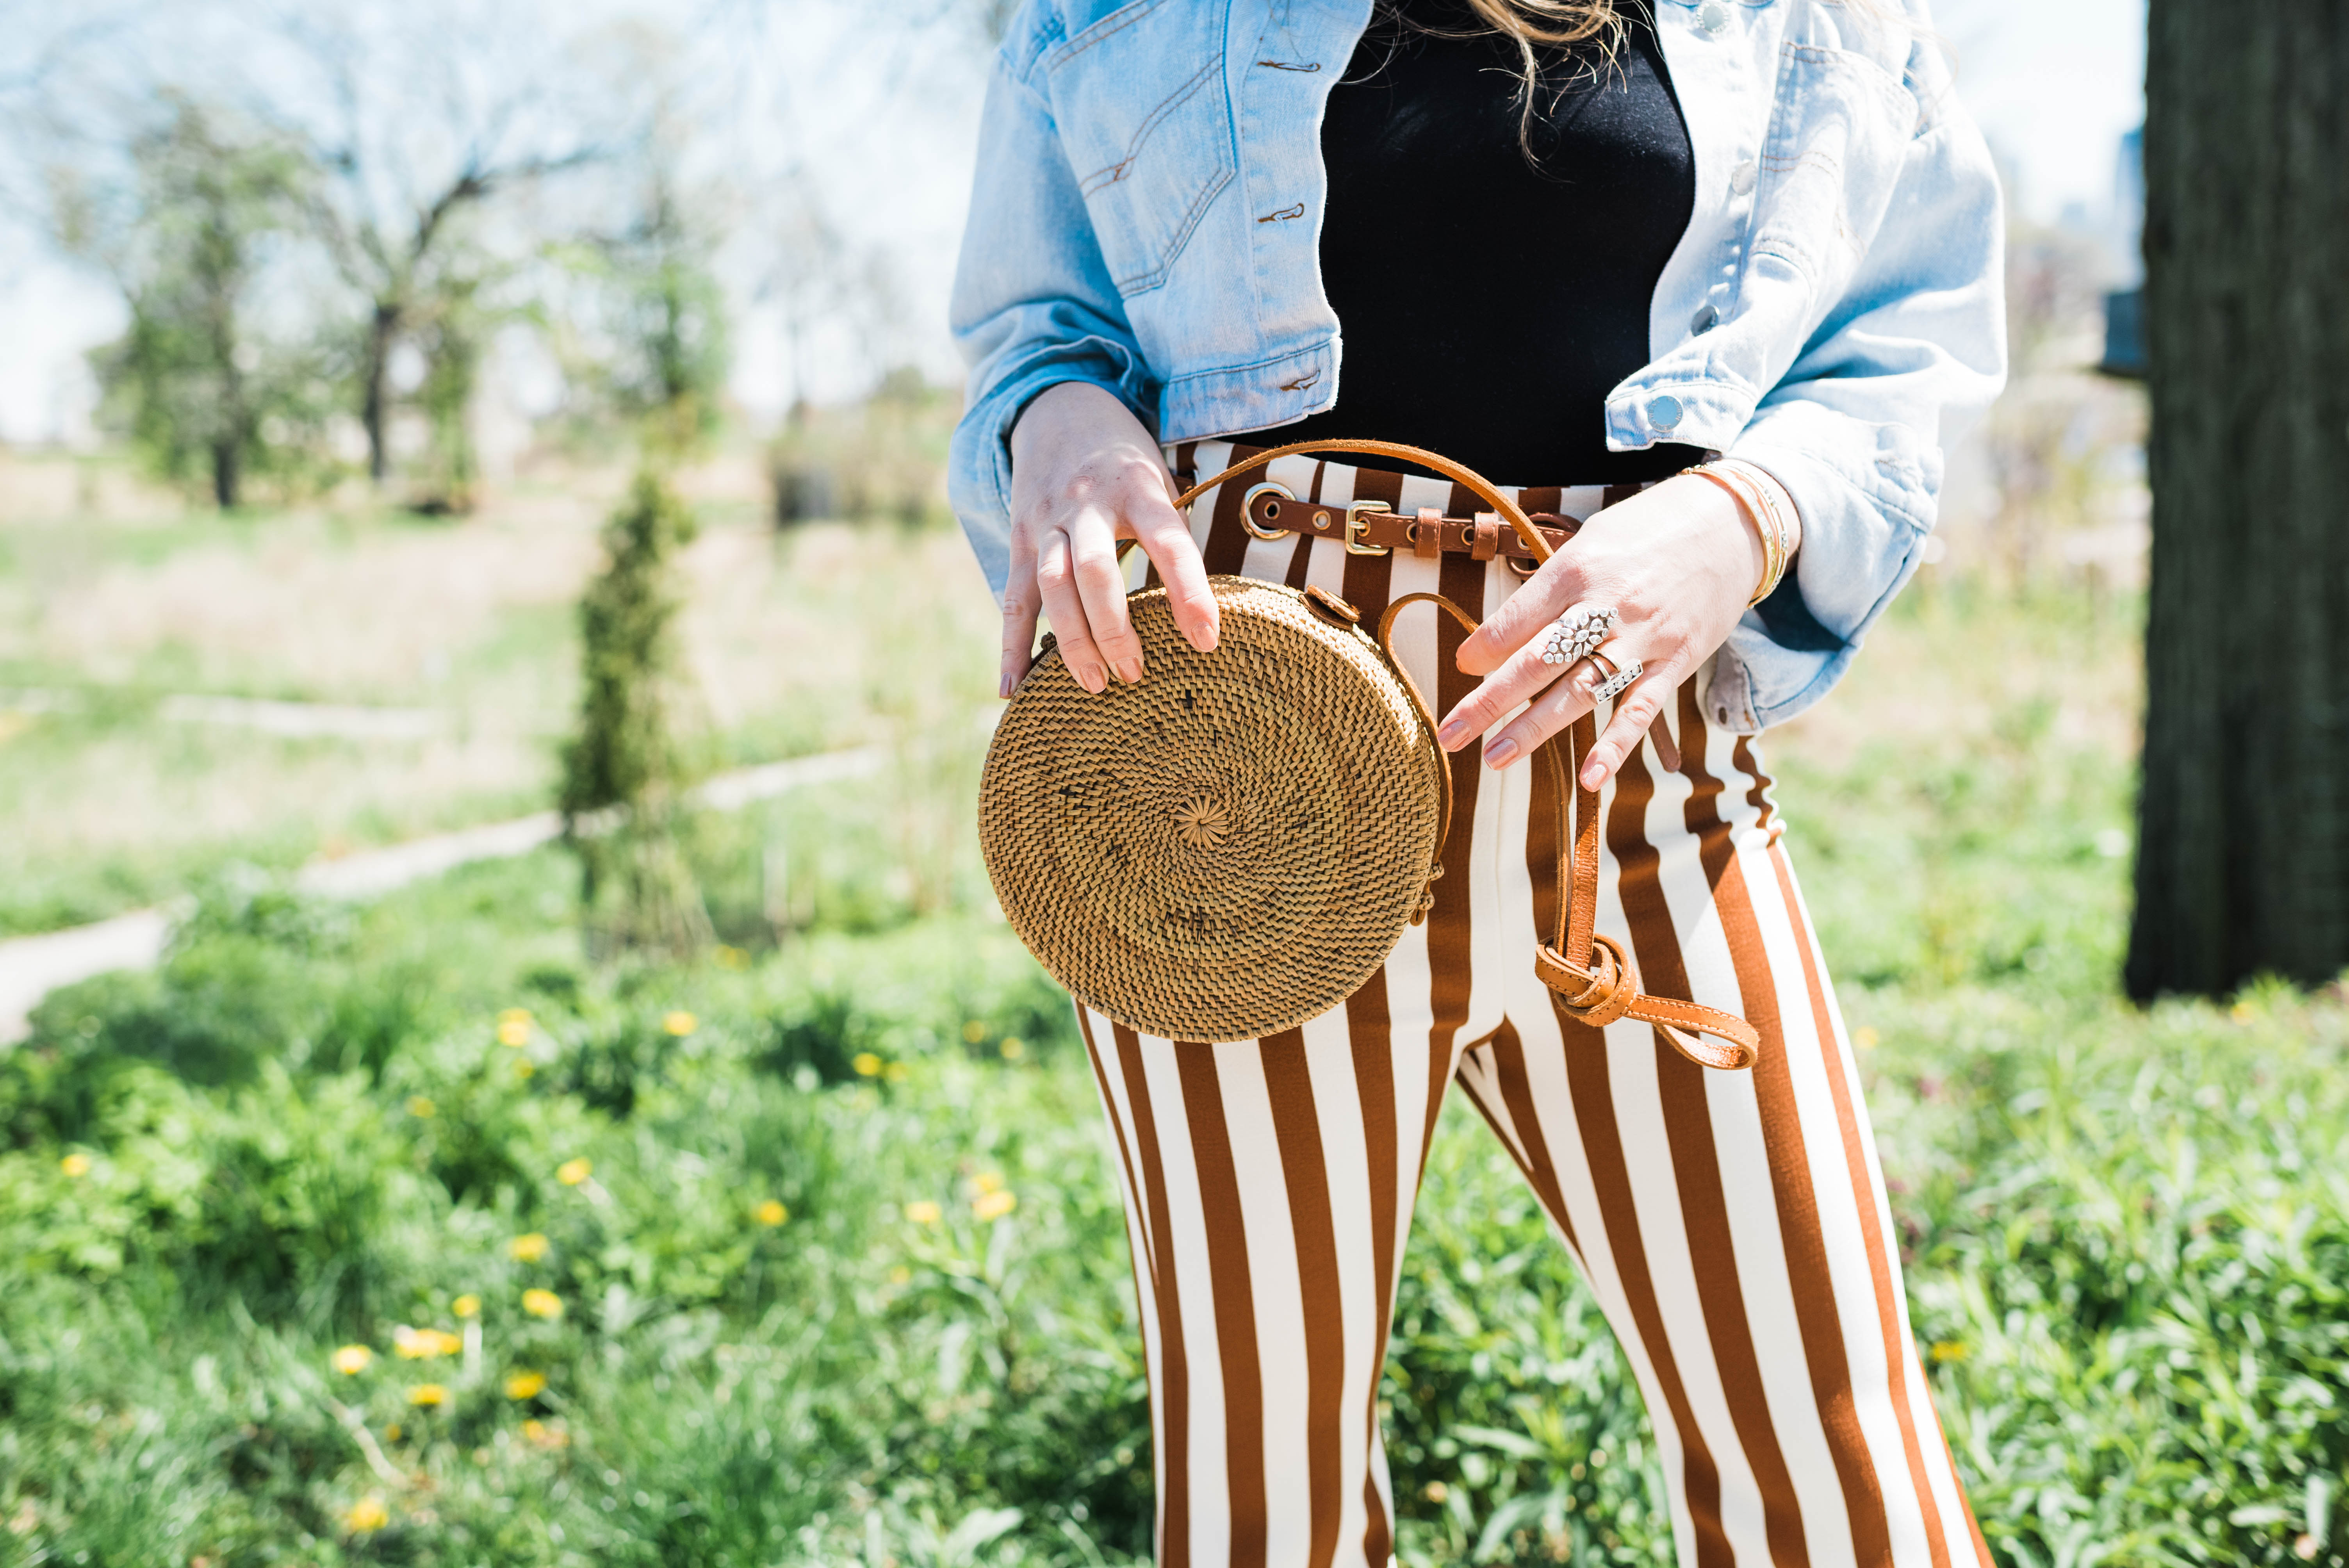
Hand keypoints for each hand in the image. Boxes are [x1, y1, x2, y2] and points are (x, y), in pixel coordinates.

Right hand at [1001, 381, 1218, 697]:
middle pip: (1095, 571)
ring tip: (1096, 685)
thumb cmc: (1125, 462)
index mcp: (1137, 486)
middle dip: (1115, 628)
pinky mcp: (1020, 541)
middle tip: (1136, 674)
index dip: (1189, 592)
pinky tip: (1014, 688)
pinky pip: (1013, 598)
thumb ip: (1174, 533)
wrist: (1059, 411)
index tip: (1207, 641)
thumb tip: (1204, 608)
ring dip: (1072, 640)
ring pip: (1052, 586)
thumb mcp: (1159, 480)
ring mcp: (1047, 522)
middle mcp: (1087, 503)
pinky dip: (1011, 646)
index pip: (1169, 542)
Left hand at [1431, 473, 1788, 789]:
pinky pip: (1640, 710)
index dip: (1486, 646)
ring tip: (1494, 758)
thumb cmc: (1647, 532)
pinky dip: (1615, 746)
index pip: (1520, 617)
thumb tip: (1499, 638)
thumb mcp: (1590, 542)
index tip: (1461, 667)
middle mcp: (1607, 606)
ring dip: (1535, 728)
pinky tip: (1591, 778)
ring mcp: (1643, 638)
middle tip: (1452, 734)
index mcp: (1577, 570)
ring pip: (1581, 691)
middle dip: (1489, 700)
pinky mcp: (1676, 662)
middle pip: (1538, 662)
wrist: (1730, 524)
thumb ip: (1549, 590)